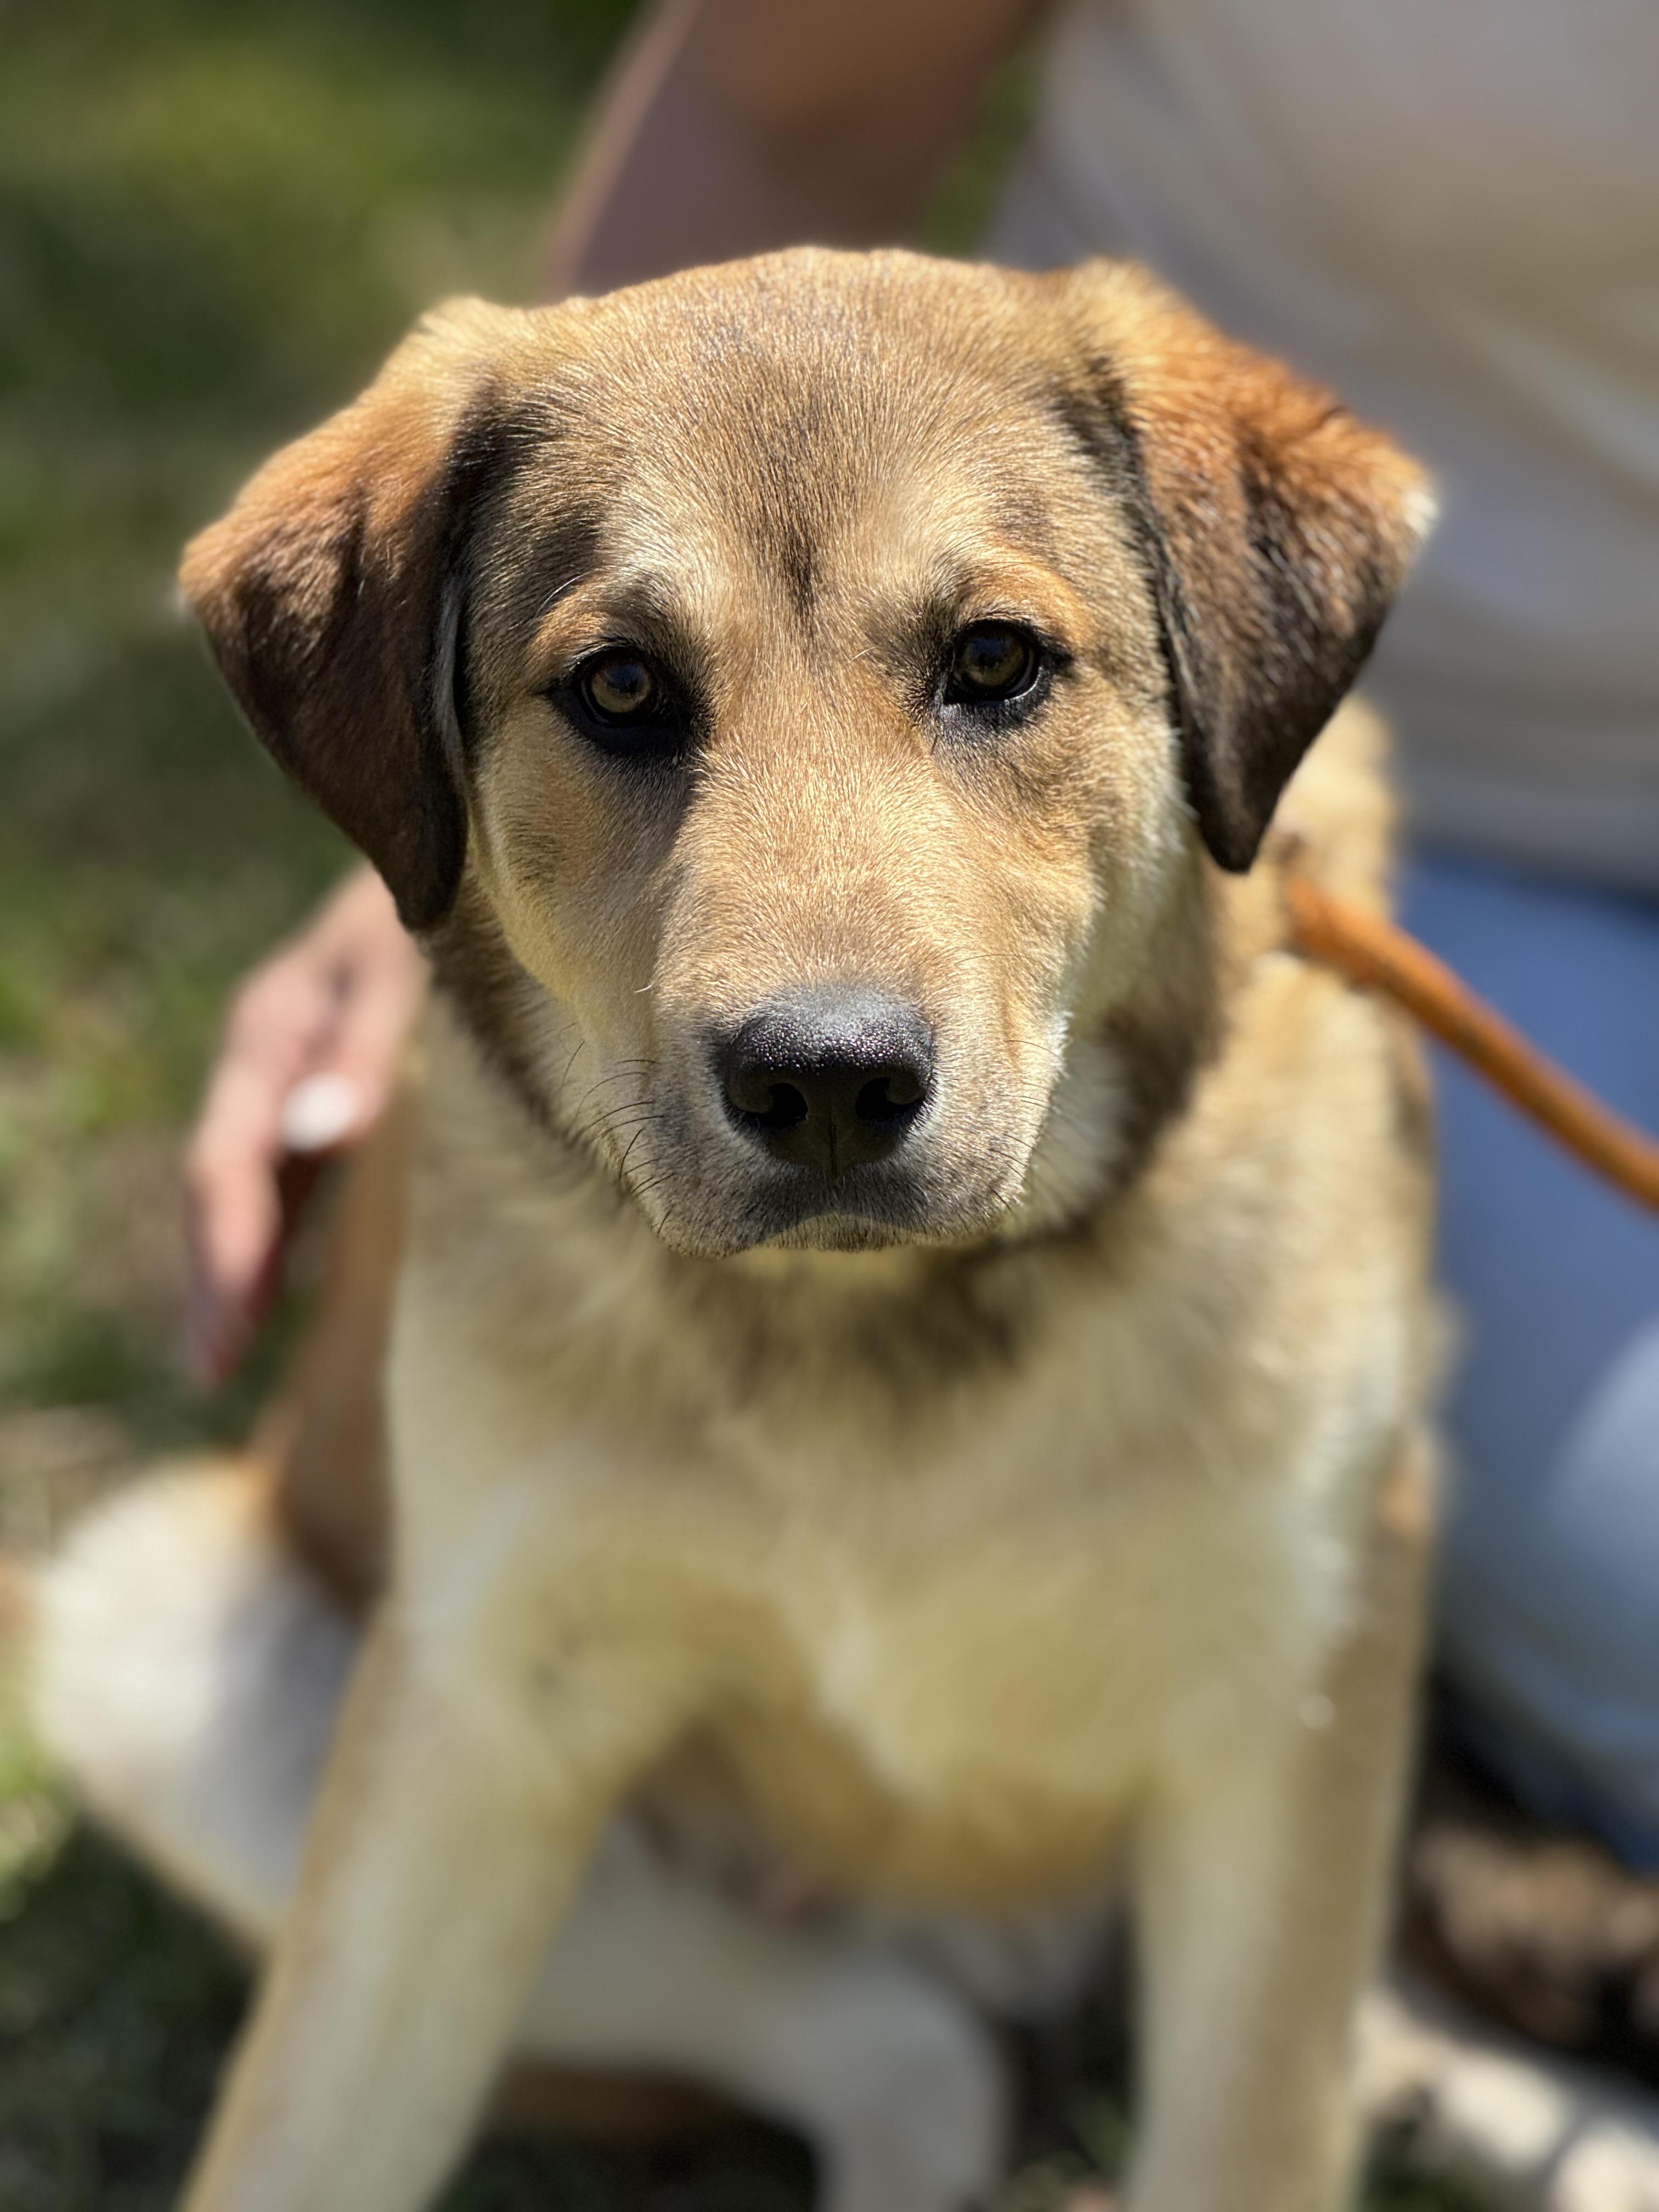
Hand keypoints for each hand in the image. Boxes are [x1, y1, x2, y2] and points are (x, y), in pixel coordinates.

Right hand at [184, 867, 425, 1383]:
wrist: (476, 836)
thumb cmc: (453, 896)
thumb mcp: (406, 963)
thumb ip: (362, 1044)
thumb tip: (318, 1135)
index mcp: (273, 1026)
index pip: (231, 1160)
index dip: (227, 1253)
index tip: (226, 1338)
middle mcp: (272, 1048)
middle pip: (225, 1177)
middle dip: (216, 1273)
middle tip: (209, 1368)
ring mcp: (296, 1059)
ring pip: (249, 1175)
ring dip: (235, 1260)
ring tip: (223, 1349)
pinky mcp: (331, 1070)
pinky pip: (285, 1161)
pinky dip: (276, 1225)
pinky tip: (277, 1280)